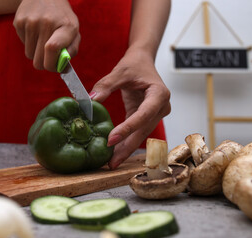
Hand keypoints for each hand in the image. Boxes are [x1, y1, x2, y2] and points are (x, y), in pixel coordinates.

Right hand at [13, 0, 79, 70]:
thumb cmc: (62, 17)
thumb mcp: (73, 30)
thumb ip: (71, 50)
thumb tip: (64, 69)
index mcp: (65, 26)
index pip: (52, 49)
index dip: (52, 65)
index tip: (55, 67)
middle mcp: (46, 23)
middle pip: (38, 60)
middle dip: (44, 64)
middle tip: (49, 58)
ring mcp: (30, 22)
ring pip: (29, 55)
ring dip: (36, 52)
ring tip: (43, 39)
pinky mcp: (19, 21)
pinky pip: (23, 44)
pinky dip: (30, 42)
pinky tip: (35, 30)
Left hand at [90, 48, 170, 168]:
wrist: (143, 61)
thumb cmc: (135, 64)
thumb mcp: (120, 71)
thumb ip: (106, 85)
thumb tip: (90, 101)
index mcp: (159, 94)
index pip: (143, 114)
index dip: (128, 128)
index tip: (111, 139)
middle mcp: (161, 107)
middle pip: (143, 130)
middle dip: (126, 147)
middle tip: (111, 162)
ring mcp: (156, 114)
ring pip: (140, 135)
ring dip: (126, 148)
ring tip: (110, 162)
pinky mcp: (147, 118)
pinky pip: (136, 132)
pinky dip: (125, 141)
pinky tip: (114, 152)